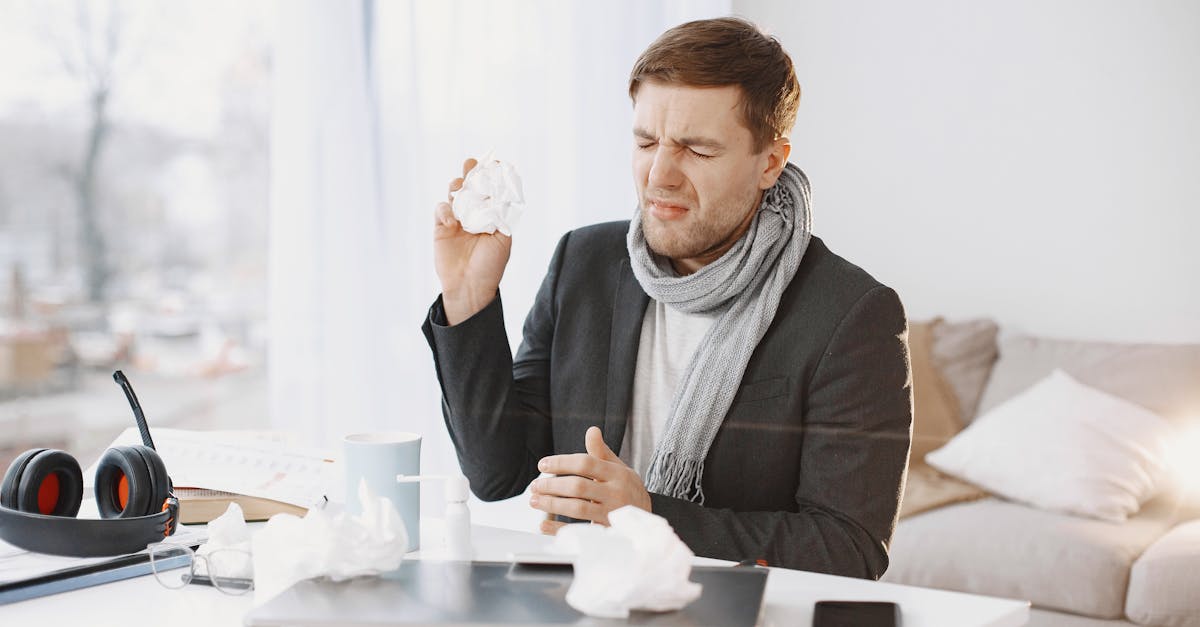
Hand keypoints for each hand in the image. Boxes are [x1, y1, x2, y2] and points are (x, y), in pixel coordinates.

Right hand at [434, 158, 512, 324]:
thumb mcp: (503, 239)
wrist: (469, 287)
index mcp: (492, 216)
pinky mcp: (441, 227)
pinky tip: (452, 221)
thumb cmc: (490, 265)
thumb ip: (501, 215)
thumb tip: (500, 192)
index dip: (493, 177)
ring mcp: (457, 219)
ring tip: (459, 186)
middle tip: (471, 163)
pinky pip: (441, 209)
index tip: (496, 164)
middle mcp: (474, 214)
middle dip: (471, 172)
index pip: (492, 191)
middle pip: (471, 187)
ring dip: (456, 185)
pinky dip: (445, 210)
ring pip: (454, 194)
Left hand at [530, 426, 651, 533]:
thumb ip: (601, 452)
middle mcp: (615, 493)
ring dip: (552, 505)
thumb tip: (591, 430)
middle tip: (536, 485)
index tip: (543, 464)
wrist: (648, 517)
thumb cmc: (628, 489)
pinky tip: (544, 525)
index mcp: (617, 474)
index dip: (561, 463)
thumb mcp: (619, 468)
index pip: (585, 463)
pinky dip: (559, 529)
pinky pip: (579, 531)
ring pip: (577, 509)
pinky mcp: (606, 532)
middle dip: (552, 485)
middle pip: (578, 487)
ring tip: (535, 500)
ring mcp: (611, 514)